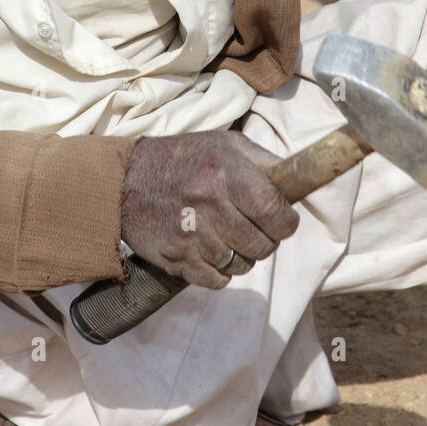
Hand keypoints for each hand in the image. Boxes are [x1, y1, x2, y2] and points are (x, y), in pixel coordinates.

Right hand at [121, 131, 300, 289]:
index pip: (275, 212)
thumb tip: (300, 181)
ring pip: (242, 266)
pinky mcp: (175, 258)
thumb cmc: (184, 159)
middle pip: (262, 245)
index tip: (282, 221)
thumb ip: (264, 162)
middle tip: (253, 228)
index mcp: (225, 173)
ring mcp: (190, 234)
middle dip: (267, 241)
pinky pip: (217, 280)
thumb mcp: (225, 145)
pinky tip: (211, 250)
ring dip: (243, 256)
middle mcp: (208, 203)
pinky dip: (220, 271)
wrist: (125, 179)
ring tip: (228, 236)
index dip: (287, 222)